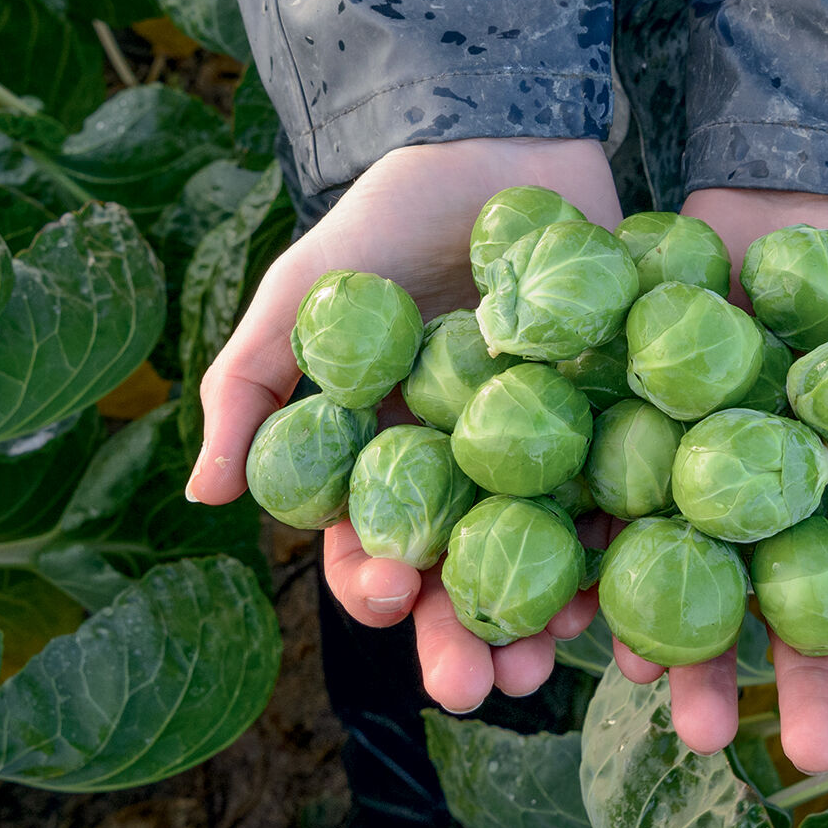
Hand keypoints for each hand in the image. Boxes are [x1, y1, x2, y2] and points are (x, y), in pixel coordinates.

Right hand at [185, 137, 620, 711]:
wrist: (497, 140)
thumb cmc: (386, 217)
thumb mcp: (306, 294)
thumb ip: (252, 386)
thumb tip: (201, 499)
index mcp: (388, 453)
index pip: (373, 542)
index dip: (376, 582)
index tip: (389, 599)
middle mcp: (465, 467)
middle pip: (463, 570)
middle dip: (465, 636)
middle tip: (477, 688)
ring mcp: (543, 448)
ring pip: (543, 554)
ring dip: (545, 618)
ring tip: (553, 662)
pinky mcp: (614, 417)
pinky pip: (619, 495)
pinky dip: (623, 546)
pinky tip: (625, 588)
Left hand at [613, 188, 827, 774]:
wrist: (778, 191)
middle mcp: (766, 514)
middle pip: (763, 605)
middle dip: (761, 677)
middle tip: (756, 744)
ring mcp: (690, 484)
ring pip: (673, 580)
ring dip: (662, 645)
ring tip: (644, 686)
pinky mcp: (618, 441)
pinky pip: (595, 510)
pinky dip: (580, 557)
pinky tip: (569, 606)